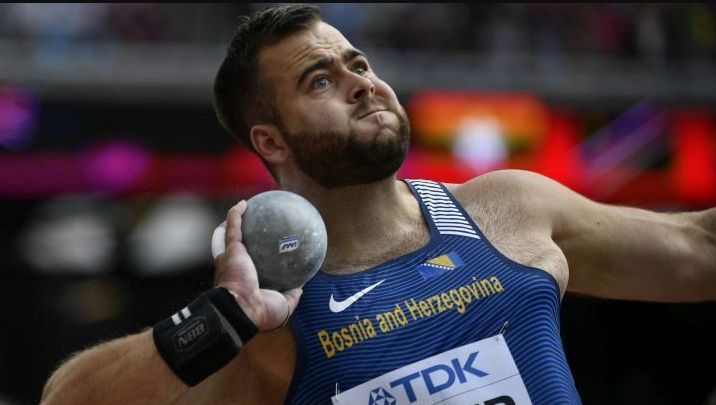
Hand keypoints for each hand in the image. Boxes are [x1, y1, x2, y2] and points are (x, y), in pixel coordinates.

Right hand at [212, 200, 302, 330]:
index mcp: (248, 282)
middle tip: (253, 229)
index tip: (266, 252)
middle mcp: (236, 268)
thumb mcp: (284, 306)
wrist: (243, 309)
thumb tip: (301, 287)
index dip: (256, 260)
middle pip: (237, 249)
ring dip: (235, 222)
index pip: (252, 267)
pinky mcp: (231, 249)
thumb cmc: (261, 311)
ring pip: (230, 235)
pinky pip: (233, 227)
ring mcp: (232, 257)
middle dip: (240, 240)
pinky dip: (235, 214)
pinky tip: (244, 203)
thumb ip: (292, 296)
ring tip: (244, 210)